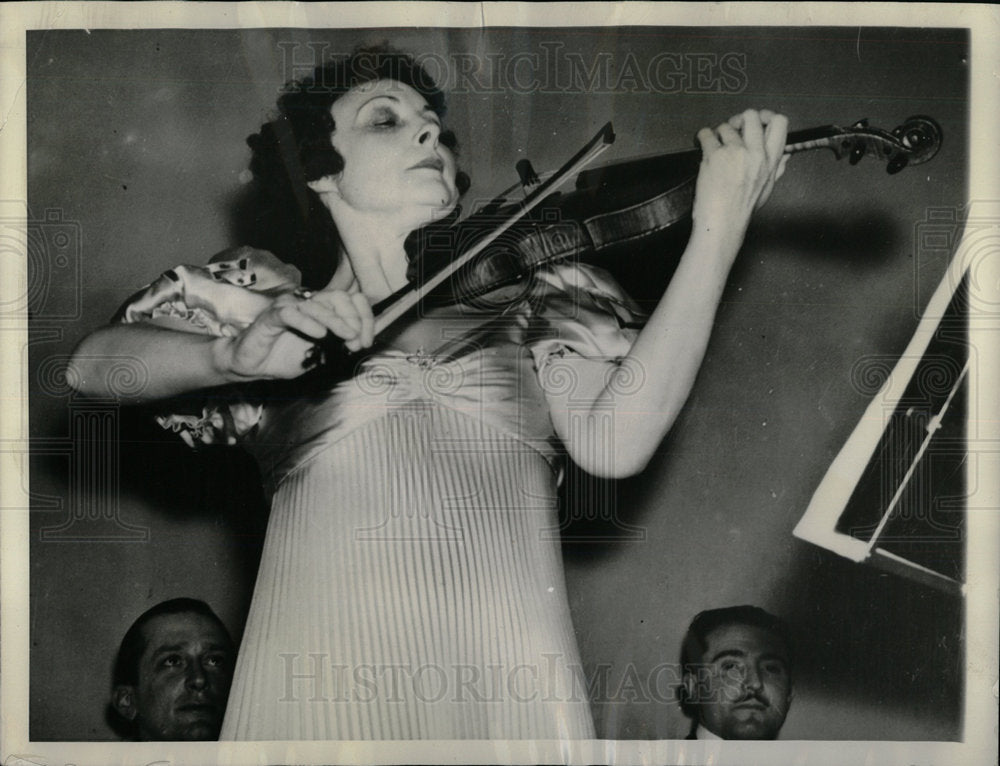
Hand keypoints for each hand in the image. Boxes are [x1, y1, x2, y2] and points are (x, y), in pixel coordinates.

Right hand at [219, 288, 374, 379]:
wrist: (252, 367)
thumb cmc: (284, 358)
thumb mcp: (320, 356)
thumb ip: (339, 347)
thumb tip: (361, 343)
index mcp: (321, 309)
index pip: (350, 300)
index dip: (364, 317)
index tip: (366, 341)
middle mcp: (306, 303)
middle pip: (339, 298)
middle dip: (354, 320)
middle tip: (357, 341)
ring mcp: (289, 307)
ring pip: (318, 305)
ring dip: (336, 322)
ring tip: (347, 337)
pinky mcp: (271, 316)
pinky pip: (291, 313)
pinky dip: (308, 323)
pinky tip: (320, 335)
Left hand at [692, 108, 788, 250]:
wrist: (723, 222)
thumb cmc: (742, 209)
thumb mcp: (767, 188)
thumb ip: (777, 168)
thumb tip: (787, 153)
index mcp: (770, 161)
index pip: (780, 123)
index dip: (767, 116)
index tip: (758, 120)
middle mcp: (755, 153)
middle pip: (751, 115)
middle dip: (739, 119)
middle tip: (732, 129)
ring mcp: (735, 152)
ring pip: (726, 125)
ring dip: (719, 133)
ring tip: (715, 147)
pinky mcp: (714, 155)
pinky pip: (707, 133)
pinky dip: (703, 137)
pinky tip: (703, 145)